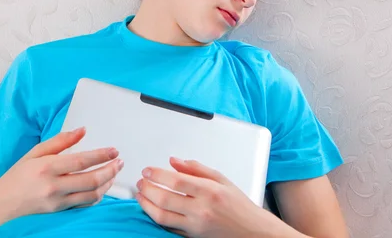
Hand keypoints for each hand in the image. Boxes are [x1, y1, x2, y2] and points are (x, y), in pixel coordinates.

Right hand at [0, 127, 123, 228]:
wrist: (0, 206)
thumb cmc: (16, 177)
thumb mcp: (35, 153)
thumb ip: (60, 141)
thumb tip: (82, 130)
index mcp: (46, 167)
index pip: (81, 161)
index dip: (101, 155)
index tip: (114, 150)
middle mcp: (53, 186)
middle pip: (91, 180)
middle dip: (110, 170)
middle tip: (120, 162)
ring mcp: (57, 202)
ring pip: (91, 194)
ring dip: (107, 183)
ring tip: (114, 172)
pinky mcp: (59, 211)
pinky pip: (85, 204)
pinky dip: (98, 195)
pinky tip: (103, 186)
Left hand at [135, 157, 286, 237]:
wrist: (251, 231)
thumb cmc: (238, 205)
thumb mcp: (221, 179)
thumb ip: (196, 168)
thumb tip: (174, 161)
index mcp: (209, 191)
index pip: (176, 181)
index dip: (157, 174)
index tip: (147, 170)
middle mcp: (201, 209)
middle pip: (165, 199)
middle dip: (147, 188)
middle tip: (141, 181)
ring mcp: (195, 226)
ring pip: (161, 216)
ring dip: (146, 204)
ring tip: (141, 194)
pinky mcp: (191, 236)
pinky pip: (168, 227)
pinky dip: (155, 217)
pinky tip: (151, 209)